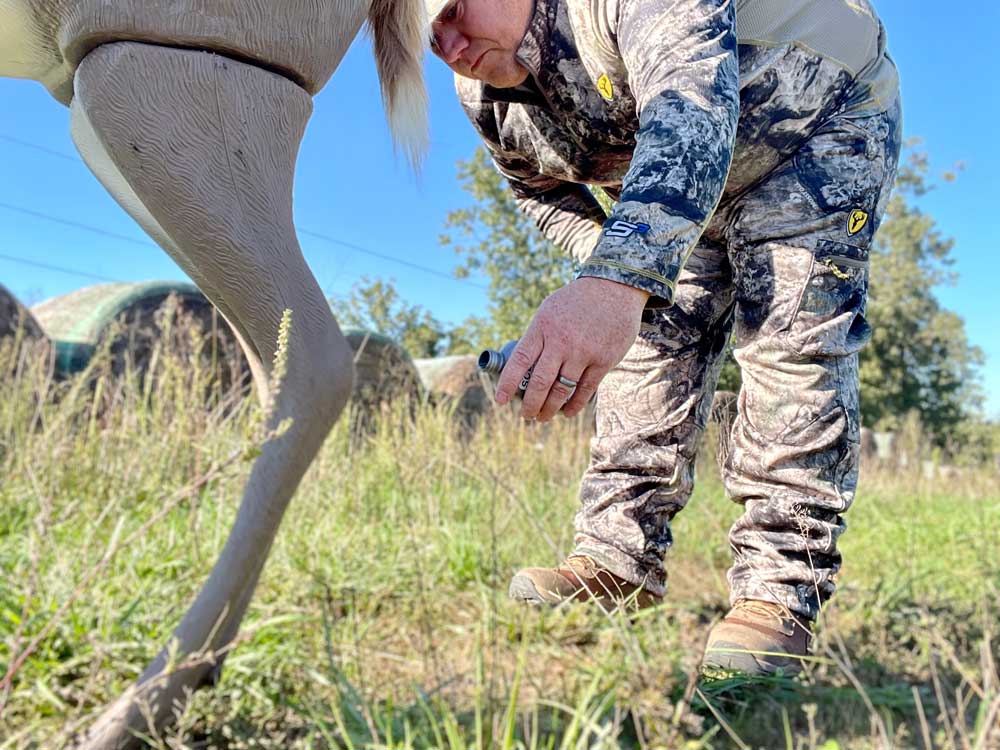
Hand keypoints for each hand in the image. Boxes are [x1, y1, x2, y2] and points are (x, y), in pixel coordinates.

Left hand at [495, 277, 648, 420]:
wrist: (614, 288)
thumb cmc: (576, 301)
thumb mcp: (548, 310)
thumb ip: (537, 336)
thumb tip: (522, 365)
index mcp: (543, 327)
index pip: (520, 361)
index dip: (508, 384)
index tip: (500, 400)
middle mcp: (561, 341)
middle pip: (539, 382)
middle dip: (530, 404)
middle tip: (526, 415)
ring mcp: (583, 352)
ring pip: (561, 390)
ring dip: (550, 409)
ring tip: (543, 417)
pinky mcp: (603, 360)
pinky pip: (585, 390)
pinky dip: (574, 406)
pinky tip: (567, 412)